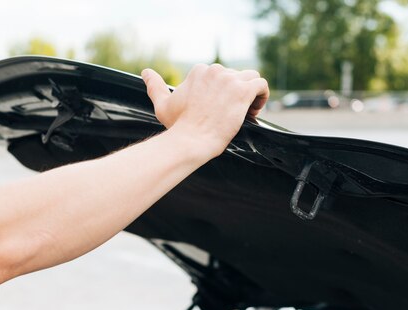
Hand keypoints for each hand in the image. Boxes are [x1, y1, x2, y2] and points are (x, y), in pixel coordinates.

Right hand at [141, 64, 268, 157]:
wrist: (190, 140)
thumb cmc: (178, 126)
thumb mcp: (163, 104)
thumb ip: (155, 86)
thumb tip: (145, 72)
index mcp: (200, 71)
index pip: (220, 75)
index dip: (222, 92)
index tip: (218, 109)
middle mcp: (215, 71)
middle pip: (236, 77)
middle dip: (235, 94)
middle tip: (230, 115)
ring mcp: (230, 80)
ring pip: (251, 78)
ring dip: (251, 93)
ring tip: (245, 112)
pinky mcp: (243, 91)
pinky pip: (262, 85)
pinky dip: (261, 98)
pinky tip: (252, 112)